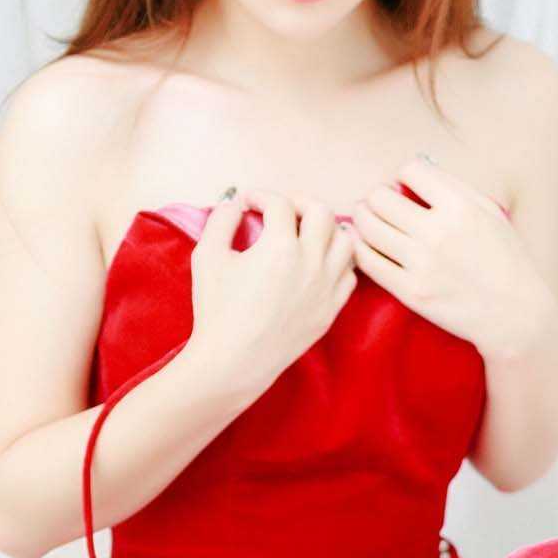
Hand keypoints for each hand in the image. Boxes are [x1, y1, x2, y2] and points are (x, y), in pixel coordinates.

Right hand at [186, 188, 357, 390]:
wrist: (233, 361)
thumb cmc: (217, 310)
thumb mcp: (207, 257)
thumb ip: (221, 221)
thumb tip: (234, 203)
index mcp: (281, 247)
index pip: (280, 204)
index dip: (261, 196)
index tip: (249, 203)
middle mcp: (311, 263)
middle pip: (322, 212)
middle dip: (300, 203)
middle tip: (283, 210)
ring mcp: (326, 288)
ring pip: (346, 242)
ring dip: (328, 230)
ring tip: (308, 233)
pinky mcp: (331, 310)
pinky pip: (349, 275)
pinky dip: (337, 262)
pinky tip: (318, 264)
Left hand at [347, 156, 554, 356]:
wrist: (514, 313)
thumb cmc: (505, 260)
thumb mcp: (490, 212)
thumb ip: (454, 188)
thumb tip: (415, 170)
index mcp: (460, 207)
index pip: (410, 170)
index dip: (404, 175)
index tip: (405, 186)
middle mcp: (438, 232)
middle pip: (380, 197)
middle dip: (378, 195)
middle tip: (380, 203)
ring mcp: (422, 264)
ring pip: (367, 226)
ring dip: (362, 218)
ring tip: (367, 219)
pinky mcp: (410, 291)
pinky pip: (368, 261)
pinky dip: (360, 247)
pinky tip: (365, 244)